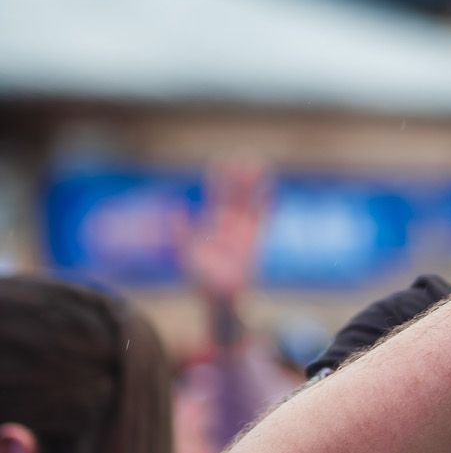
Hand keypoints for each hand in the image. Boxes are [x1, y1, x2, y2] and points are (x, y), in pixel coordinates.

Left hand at [177, 158, 271, 311]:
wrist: (222, 297)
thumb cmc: (201, 278)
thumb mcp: (185, 254)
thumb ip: (181, 232)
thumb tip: (177, 207)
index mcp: (211, 223)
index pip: (216, 195)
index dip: (219, 179)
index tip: (221, 160)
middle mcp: (228, 223)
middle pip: (235, 194)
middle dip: (240, 176)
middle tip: (245, 155)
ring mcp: (243, 230)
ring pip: (250, 202)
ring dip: (255, 185)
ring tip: (261, 165)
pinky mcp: (256, 240)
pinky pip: (264, 218)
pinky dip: (268, 205)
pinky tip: (272, 191)